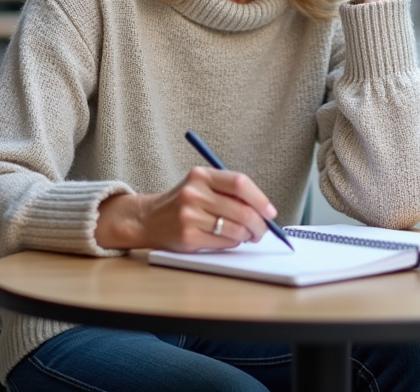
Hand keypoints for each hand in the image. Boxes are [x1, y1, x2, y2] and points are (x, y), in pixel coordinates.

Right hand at [94, 167, 277, 251]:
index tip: (270, 212)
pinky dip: (233, 243)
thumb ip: (229, 192)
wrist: (149, 218)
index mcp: (202, 175)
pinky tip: (230, 239)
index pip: (240, 183)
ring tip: (247, 235)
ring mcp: (190, 215)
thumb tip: (264, 210)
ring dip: (247, 235)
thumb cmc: (184, 202)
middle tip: (263, 230)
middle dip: (259, 224)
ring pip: (235, 229)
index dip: (260, 199)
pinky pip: (223, 242)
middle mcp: (195, 193)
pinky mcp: (188, 236)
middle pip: (241, 210)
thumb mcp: (202, 186)